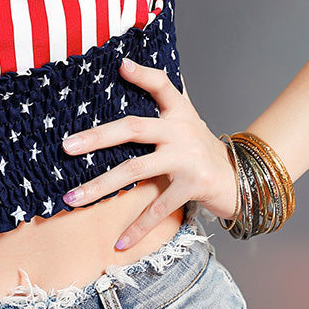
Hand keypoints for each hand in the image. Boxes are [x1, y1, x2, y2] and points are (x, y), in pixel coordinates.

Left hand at [60, 57, 238, 249]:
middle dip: (97, 138)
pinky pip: (158, 208)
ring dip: (100, 186)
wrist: (242, 181)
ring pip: (136, 170)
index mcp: (180, 113)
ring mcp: (188, 159)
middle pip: (134, 128)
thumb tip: (127, 69)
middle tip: (66, 147)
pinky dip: (138, 227)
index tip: (121, 66)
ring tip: (72, 199)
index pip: (163, 85)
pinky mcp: (193, 186)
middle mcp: (183, 131)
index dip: (143, 75)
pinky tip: (118, 242)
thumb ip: (162, 104)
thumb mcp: (186, 123)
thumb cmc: (201, 152)